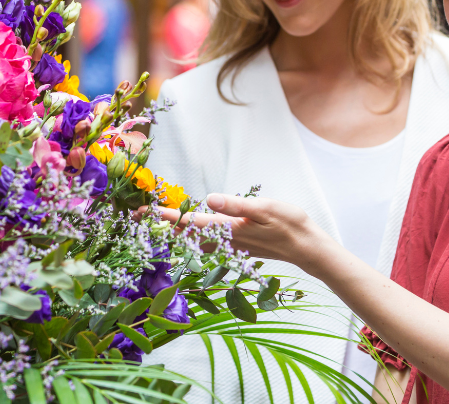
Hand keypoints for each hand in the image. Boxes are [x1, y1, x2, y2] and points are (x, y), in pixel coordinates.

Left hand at [158, 193, 323, 265]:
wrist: (309, 249)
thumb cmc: (289, 225)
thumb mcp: (265, 209)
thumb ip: (236, 205)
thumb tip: (209, 199)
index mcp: (228, 229)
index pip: (190, 221)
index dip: (166, 215)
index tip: (145, 212)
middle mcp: (225, 240)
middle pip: (186, 232)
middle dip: (163, 224)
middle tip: (139, 216)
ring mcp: (231, 246)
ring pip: (194, 239)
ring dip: (175, 230)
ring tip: (157, 222)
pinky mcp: (238, 246)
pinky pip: (207, 241)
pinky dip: (192, 234)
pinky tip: (189, 231)